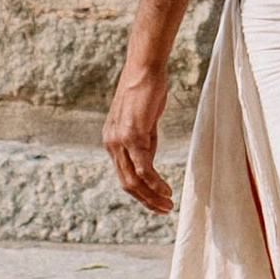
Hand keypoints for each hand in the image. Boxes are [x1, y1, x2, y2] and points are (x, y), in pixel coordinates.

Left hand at [103, 60, 174, 214]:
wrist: (144, 69)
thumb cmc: (146, 90)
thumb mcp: (143, 121)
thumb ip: (144, 142)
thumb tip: (149, 163)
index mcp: (112, 141)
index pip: (123, 175)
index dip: (140, 192)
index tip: (156, 201)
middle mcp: (111, 144)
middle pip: (126, 183)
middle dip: (146, 200)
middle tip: (163, 210)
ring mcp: (120, 141)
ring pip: (133, 180)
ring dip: (151, 196)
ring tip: (167, 204)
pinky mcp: (133, 136)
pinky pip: (144, 168)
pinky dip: (155, 183)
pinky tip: (167, 190)